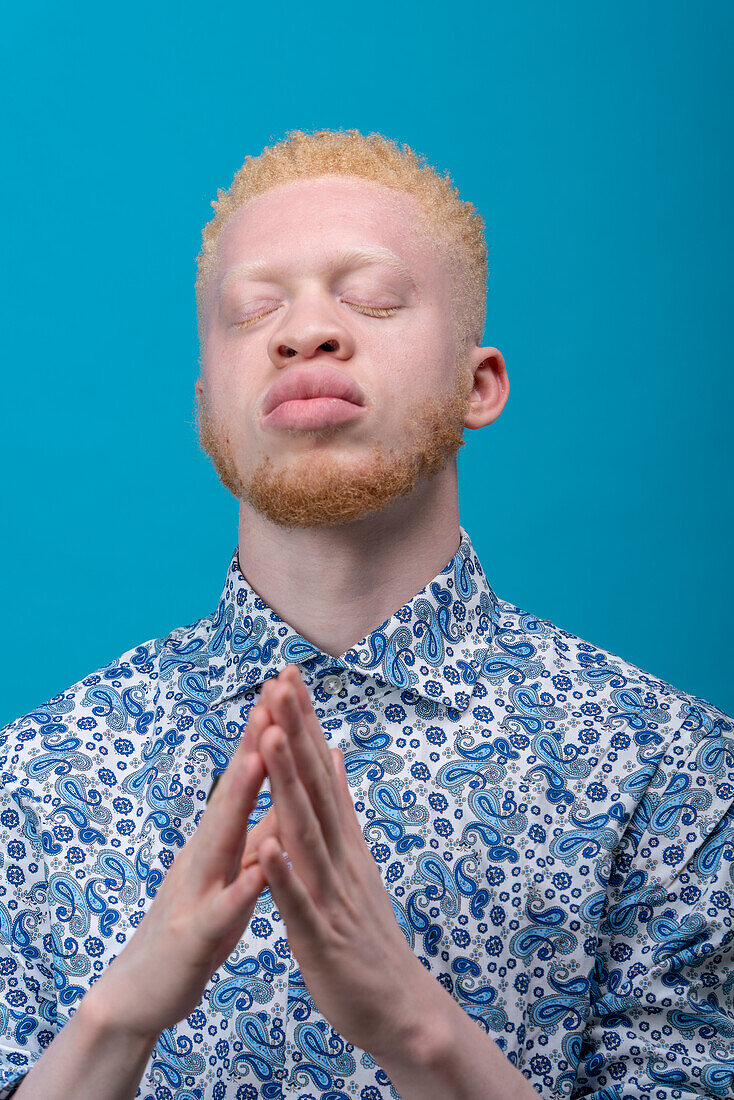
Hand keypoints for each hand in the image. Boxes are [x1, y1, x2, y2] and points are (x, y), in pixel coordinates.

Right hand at [85, 696, 277, 1039]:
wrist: (141, 990)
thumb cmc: (194, 921)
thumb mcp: (229, 868)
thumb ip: (254, 829)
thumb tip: (283, 788)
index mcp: (219, 838)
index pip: (246, 776)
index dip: (266, 732)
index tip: (287, 687)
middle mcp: (204, 853)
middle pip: (231, 791)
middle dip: (253, 744)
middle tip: (273, 697)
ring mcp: (196, 890)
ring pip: (220, 838)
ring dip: (240, 796)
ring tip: (263, 755)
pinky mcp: (195, 935)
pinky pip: (221, 910)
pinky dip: (241, 888)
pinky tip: (260, 870)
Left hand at [255, 665, 423, 1060]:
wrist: (403, 1007)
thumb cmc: (369, 935)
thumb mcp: (357, 861)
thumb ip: (344, 808)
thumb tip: (339, 754)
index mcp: (344, 840)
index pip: (323, 770)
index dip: (305, 724)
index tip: (289, 678)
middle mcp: (342, 857)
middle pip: (316, 787)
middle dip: (296, 733)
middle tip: (281, 682)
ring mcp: (333, 896)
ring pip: (306, 832)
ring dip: (289, 785)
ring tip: (271, 740)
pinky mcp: (322, 939)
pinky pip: (298, 904)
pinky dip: (283, 874)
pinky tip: (266, 844)